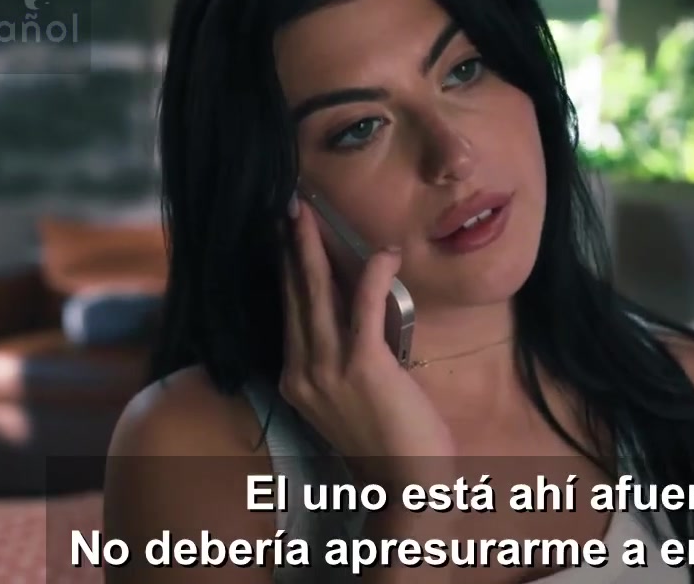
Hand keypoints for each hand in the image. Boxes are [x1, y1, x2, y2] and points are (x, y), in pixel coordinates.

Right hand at [278, 195, 455, 489]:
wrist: (407, 487)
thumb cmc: (392, 444)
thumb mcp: (356, 398)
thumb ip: (349, 358)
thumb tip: (357, 311)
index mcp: (298, 380)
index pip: (291, 313)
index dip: (288, 270)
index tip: (286, 236)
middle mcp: (303, 373)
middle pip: (294, 297)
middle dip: (291, 247)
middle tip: (289, 207)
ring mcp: (329, 372)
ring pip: (316, 296)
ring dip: (312, 248)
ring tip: (307, 213)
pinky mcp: (364, 369)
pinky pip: (363, 309)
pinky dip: (373, 276)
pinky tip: (383, 253)